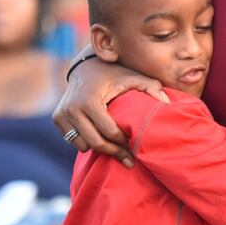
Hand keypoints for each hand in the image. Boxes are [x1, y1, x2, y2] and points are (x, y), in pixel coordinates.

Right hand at [53, 58, 167, 168]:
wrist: (86, 68)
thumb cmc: (114, 74)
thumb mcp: (134, 77)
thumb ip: (151, 88)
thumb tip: (168, 104)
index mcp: (90, 100)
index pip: (109, 132)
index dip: (123, 140)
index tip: (133, 140)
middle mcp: (72, 108)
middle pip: (95, 143)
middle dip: (113, 151)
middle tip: (128, 157)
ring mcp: (62, 114)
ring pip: (83, 146)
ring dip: (99, 147)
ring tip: (114, 144)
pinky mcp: (57, 119)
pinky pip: (73, 141)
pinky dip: (86, 142)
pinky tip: (99, 136)